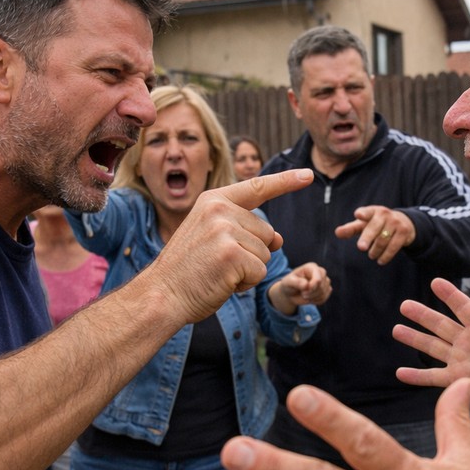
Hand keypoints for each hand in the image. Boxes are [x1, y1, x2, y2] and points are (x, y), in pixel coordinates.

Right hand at [149, 169, 312, 322]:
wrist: (161, 294)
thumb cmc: (188, 270)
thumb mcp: (214, 239)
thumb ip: (244, 231)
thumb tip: (279, 240)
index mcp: (213, 200)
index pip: (257, 187)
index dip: (285, 181)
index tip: (308, 174)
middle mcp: (220, 209)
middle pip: (268, 232)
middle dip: (252, 254)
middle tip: (218, 263)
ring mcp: (225, 230)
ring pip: (266, 254)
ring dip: (248, 271)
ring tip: (217, 272)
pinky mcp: (232, 255)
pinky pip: (260, 272)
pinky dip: (246, 284)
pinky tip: (221, 283)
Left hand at [268, 262, 332, 314]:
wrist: (291, 293)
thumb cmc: (289, 284)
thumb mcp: (288, 282)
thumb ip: (296, 282)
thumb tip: (306, 285)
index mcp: (311, 267)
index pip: (318, 278)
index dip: (312, 287)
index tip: (303, 293)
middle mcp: (320, 272)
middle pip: (322, 285)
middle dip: (312, 293)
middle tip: (303, 295)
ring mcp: (324, 281)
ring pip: (324, 292)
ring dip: (313, 298)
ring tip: (305, 296)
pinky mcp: (326, 289)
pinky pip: (325, 297)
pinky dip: (317, 301)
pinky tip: (310, 299)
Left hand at [334, 206, 415, 264]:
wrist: (404, 222)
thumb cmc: (377, 224)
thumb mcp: (364, 224)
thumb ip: (350, 229)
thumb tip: (337, 233)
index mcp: (372, 211)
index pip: (367, 212)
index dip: (363, 214)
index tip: (358, 215)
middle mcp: (384, 214)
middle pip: (374, 228)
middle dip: (367, 238)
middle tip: (361, 248)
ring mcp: (395, 222)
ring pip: (383, 240)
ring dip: (375, 251)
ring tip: (371, 256)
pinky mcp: (404, 232)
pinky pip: (393, 246)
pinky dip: (386, 256)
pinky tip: (380, 261)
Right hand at [393, 278, 469, 422]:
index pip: (463, 307)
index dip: (450, 295)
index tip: (435, 282)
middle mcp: (468, 342)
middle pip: (441, 325)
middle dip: (423, 315)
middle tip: (404, 305)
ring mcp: (461, 361)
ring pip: (433, 347)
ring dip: (415, 339)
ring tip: (397, 330)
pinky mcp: (458, 381)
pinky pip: (433, 377)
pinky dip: (417, 376)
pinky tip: (401, 372)